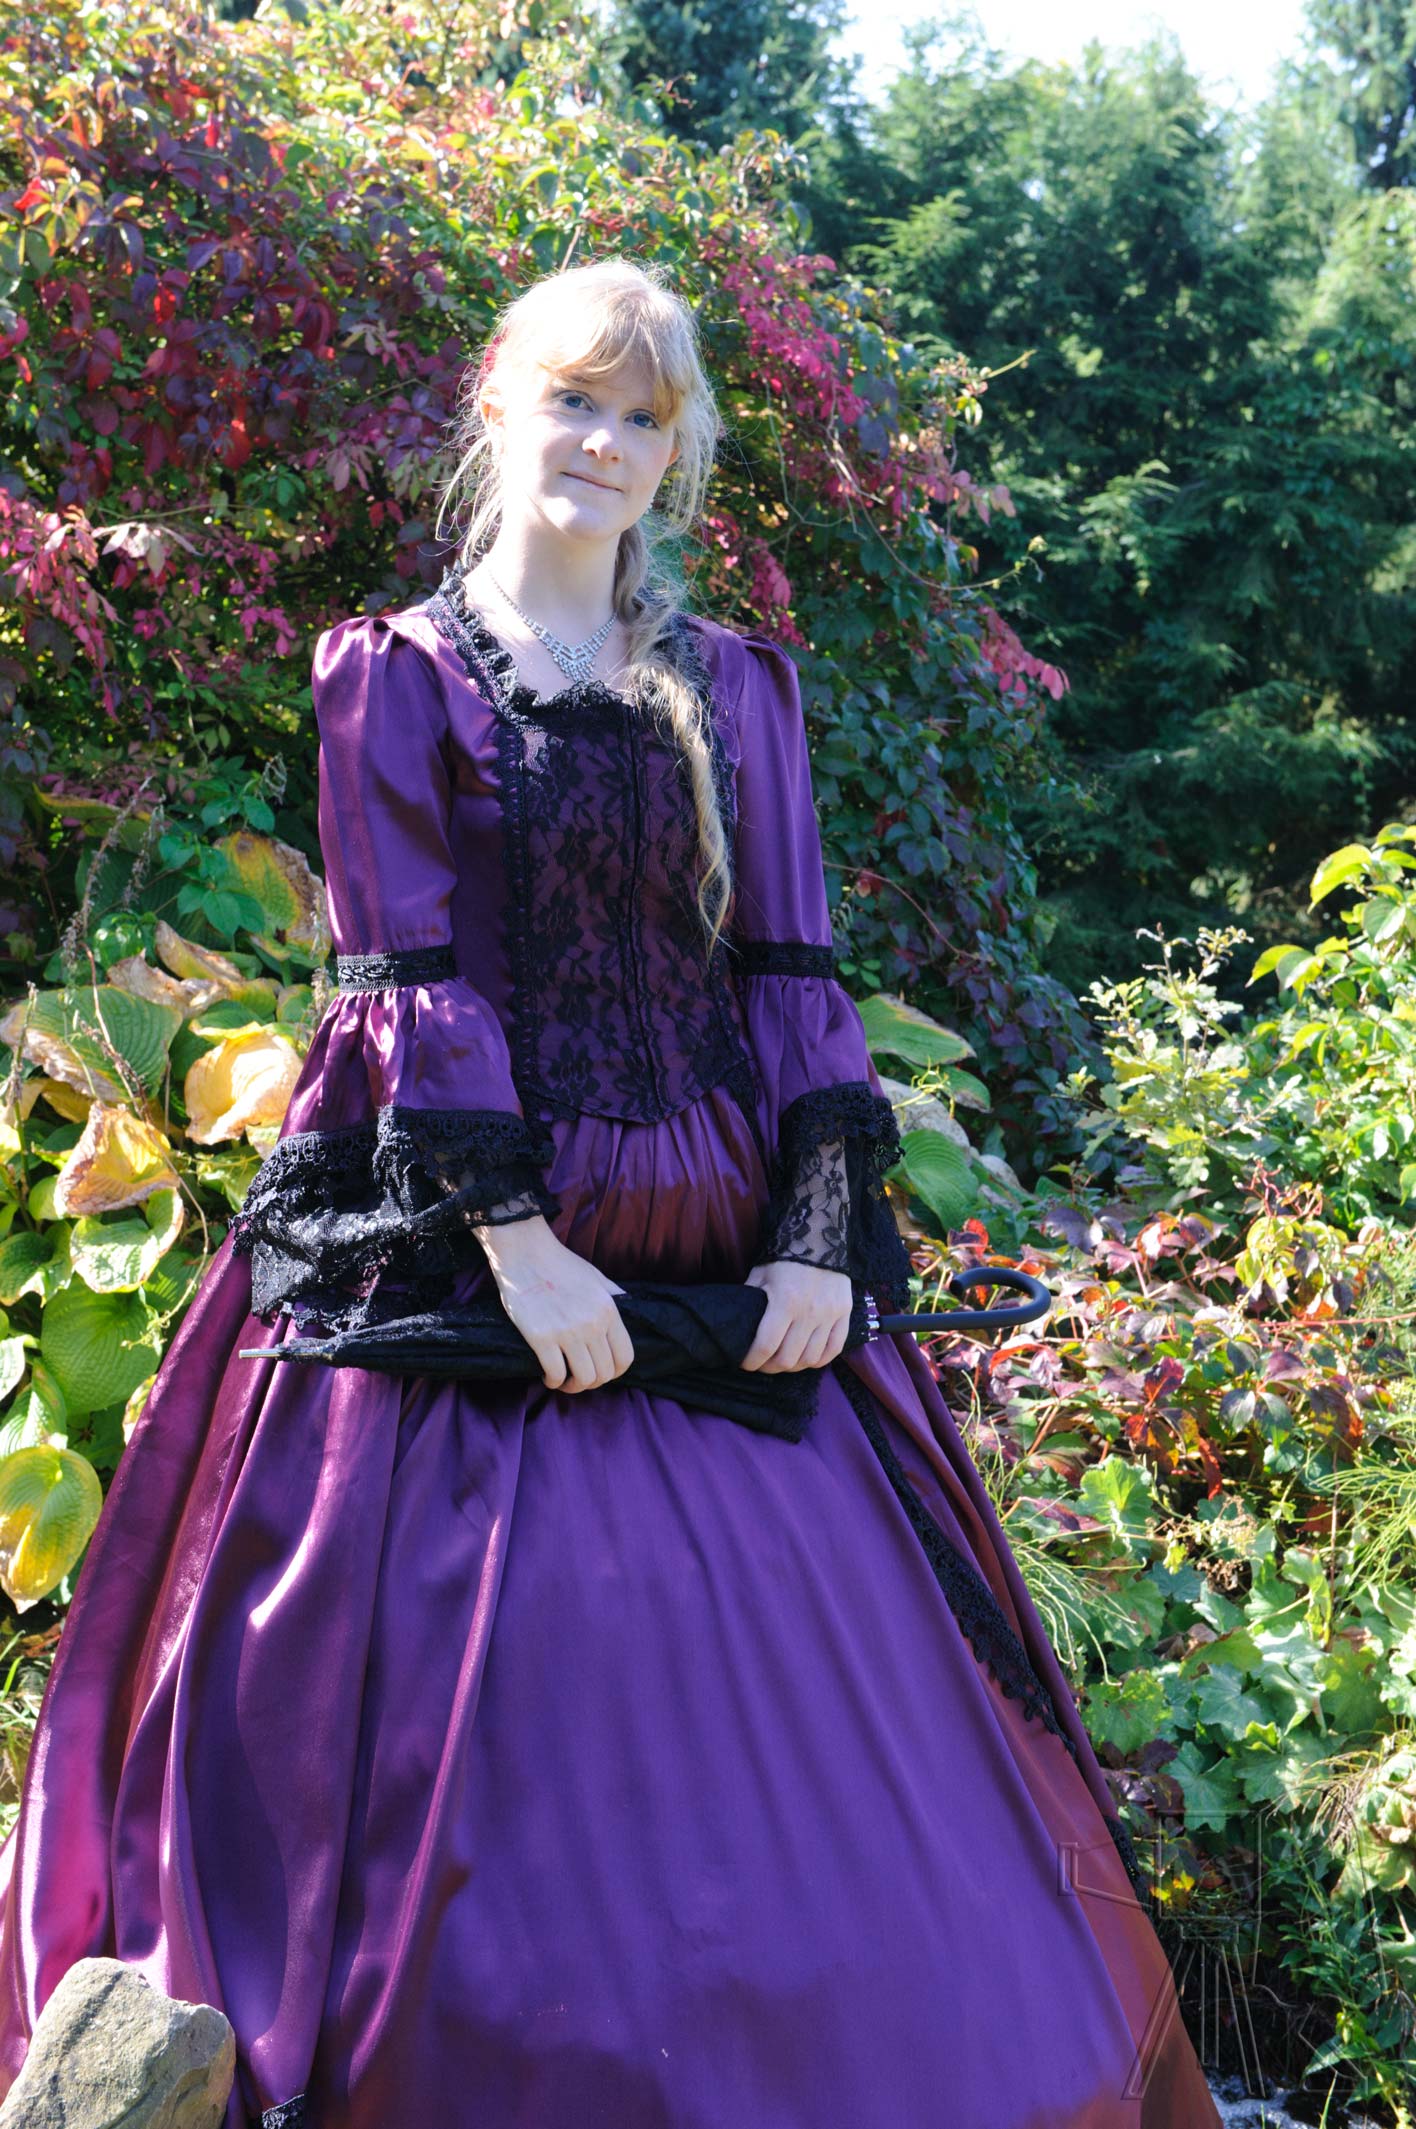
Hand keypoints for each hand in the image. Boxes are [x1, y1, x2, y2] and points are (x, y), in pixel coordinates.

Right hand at [473, 1215, 634, 1393]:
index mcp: (609, 1310)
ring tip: (563, 1380)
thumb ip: (613, 1296)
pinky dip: (552, 1381)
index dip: (615, 1373)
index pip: (625, 1358)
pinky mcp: (542, 1337)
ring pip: (582, 1378)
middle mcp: (592, 1323)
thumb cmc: (559, 1264)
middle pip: (604, 1373)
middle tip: (578, 1378)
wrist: (525, 1252)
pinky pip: (556, 1373)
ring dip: (573, 1386)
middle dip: (592, 1383)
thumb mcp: (596, 1277)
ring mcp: (568, 1331)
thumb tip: (627, 1309)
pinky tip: (547, 1375)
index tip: (600, 1373)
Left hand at [740, 1259, 851, 1372]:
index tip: (745, 1363)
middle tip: (763, 1363)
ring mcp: (830, 1315)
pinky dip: (819, 1360)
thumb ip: (750, 1301)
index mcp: (784, 1302)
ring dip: (794, 1366)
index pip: (766, 1346)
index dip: (753, 1361)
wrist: (820, 1236)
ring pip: (811, 1359)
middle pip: (788, 1359)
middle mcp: (809, 1312)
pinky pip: (834, 1349)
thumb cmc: (785, 1256)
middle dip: (770, 1367)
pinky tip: (807, 1357)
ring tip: (783, 1360)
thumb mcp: (760, 1275)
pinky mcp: (844, 1313)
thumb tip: (738, 1324)